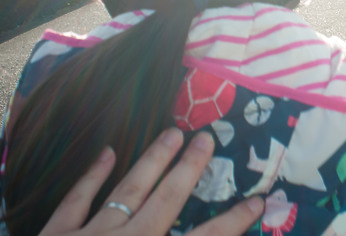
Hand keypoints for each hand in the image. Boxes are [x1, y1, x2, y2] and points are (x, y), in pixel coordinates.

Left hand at [39, 128, 263, 235]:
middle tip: (206, 138)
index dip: (233, 221)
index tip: (257, 201)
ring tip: (171, 132)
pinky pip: (76, 201)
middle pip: (166, 200)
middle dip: (189, 168)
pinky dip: (92, 176)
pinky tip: (106, 152)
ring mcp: (90, 235)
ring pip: (128, 189)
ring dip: (152, 160)